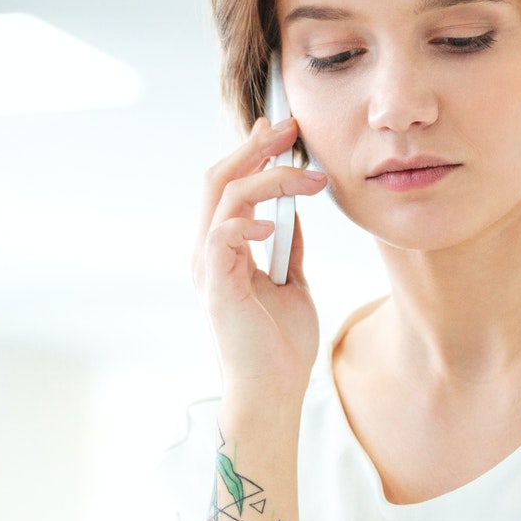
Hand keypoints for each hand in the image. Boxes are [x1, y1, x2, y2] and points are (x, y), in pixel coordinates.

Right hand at [192, 116, 327, 394]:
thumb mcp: (293, 282)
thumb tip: (294, 210)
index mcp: (223, 249)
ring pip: (227, 197)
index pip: (229, 185)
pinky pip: (223, 235)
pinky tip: (279, 224)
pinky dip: (249, 222)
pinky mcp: (215, 284)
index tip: (282, 129)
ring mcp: (208, 266)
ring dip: (271, 178)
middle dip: (256, 147)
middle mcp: (208, 251)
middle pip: (221, 179)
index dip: (252, 151)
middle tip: (291, 127)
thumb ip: (288, 246)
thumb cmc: (281, 346)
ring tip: (312, 179)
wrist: (273, 392)